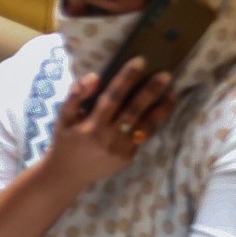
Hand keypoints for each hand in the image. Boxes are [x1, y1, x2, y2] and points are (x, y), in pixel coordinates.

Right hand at [44, 58, 177, 188]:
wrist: (66, 175)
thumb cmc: (64, 141)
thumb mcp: (62, 118)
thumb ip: (76, 96)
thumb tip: (94, 77)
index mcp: (90, 125)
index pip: (111, 97)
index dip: (125, 78)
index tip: (139, 62)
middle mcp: (107, 137)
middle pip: (133, 109)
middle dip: (150, 91)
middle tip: (166, 74)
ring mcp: (120, 149)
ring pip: (145, 125)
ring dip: (161, 108)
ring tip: (173, 92)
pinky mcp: (128, 157)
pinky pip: (143, 136)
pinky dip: (154, 122)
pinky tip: (161, 110)